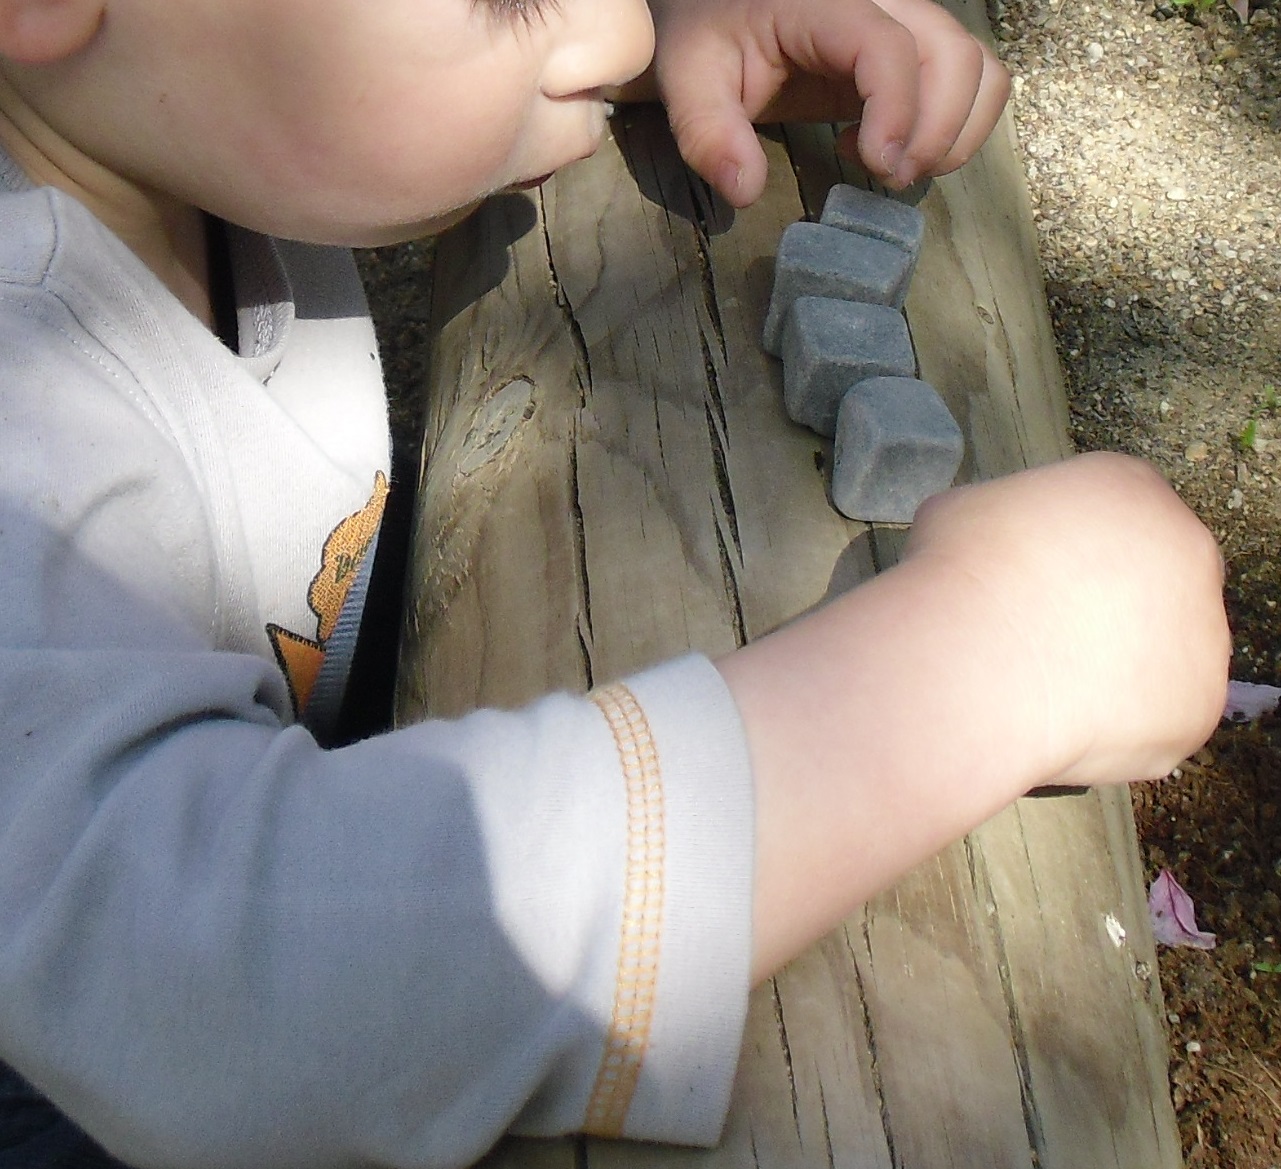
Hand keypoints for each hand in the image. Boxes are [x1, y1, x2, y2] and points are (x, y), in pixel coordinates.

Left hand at [638, 0, 1010, 206]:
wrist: (723, 12)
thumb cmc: (709, 39)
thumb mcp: (690, 80)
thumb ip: (709, 133)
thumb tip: (745, 190)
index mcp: (825, 4)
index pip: (888, 46)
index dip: (897, 110)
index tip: (878, 167)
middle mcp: (882, 3)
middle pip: (953, 55)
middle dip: (935, 130)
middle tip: (886, 178)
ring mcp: (905, 25)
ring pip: (976, 68)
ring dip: (953, 132)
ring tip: (893, 166)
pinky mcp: (913, 53)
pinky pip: (972, 80)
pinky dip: (955, 126)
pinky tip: (889, 148)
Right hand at [721, 452, 1228, 979]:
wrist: (969, 652)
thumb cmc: (935, 579)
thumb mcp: (944, 526)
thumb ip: (967, 534)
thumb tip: (921, 554)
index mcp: (1122, 487)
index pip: (1109, 523)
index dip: (1057, 573)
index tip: (1018, 615)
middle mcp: (1180, 548)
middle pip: (1144, 592)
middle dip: (1091, 625)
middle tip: (1018, 668)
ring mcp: (1199, 629)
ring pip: (1153, 660)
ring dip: (1101, 684)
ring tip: (1023, 715)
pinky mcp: (1196, 707)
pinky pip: (1152, 724)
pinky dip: (1111, 739)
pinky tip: (1050, 747)